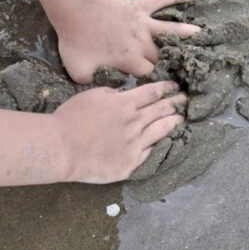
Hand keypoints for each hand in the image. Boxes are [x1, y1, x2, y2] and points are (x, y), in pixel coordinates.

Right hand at [53, 81, 186, 183]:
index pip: (152, 92)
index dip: (166, 88)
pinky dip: (160, 144)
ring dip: (173, 122)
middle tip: (186, 99)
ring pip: (161, 130)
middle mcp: (134, 122)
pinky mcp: (131, 163)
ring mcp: (135, 144)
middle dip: (176, 102)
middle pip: (161, 110)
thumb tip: (123, 96)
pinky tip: (166, 141)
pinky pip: (150, 152)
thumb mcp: (91, 96)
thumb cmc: (70, 119)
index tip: (175, 86)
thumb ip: (112, 95)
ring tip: (181, 119)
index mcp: (125, 104)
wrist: (62, 148)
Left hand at [54, 0, 201, 83]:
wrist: (74, 9)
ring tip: (202, 34)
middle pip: (163, 56)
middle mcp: (141, 44)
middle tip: (192, 65)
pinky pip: (160, 0)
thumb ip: (94, 84)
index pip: (150, 76)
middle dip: (177, 62)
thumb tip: (105, 90)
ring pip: (170, 29)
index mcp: (129, 61)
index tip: (167, 89)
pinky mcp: (137, 7)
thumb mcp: (80, 72)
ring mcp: (142, 24)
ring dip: (186, 32)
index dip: (158, 83)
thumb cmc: (76, 41)